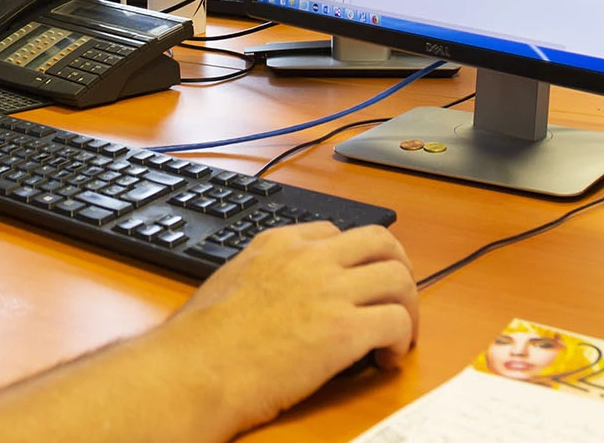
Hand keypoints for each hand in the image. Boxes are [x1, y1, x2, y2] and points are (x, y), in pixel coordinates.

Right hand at [163, 222, 418, 432]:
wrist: (196, 370)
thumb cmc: (200, 341)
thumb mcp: (229, 281)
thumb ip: (260, 274)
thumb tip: (273, 293)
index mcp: (279, 244)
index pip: (335, 233)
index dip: (356, 258)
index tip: (357, 282)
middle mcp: (310, 258)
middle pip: (381, 241)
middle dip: (398, 267)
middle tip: (397, 298)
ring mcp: (330, 291)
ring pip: (399, 278)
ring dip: (407, 306)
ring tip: (398, 333)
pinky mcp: (344, 330)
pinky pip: (396, 322)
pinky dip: (401, 340)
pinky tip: (385, 359)